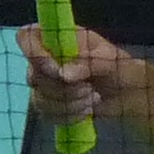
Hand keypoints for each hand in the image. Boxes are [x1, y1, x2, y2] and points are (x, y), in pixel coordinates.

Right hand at [16, 24, 138, 125]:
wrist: (126, 93)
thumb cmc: (118, 67)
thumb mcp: (108, 59)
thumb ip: (87, 63)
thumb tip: (63, 75)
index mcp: (57, 38)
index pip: (26, 37)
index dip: (34, 54)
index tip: (56, 71)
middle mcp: (46, 58)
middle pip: (33, 76)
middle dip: (64, 89)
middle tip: (89, 87)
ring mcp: (45, 82)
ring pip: (40, 99)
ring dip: (70, 104)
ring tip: (92, 98)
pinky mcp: (50, 104)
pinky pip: (48, 115)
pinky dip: (70, 116)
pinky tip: (86, 110)